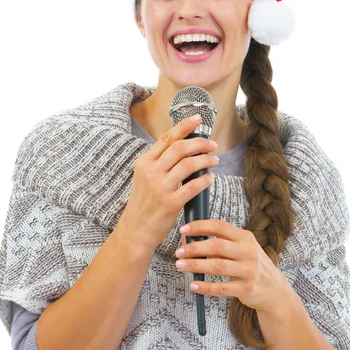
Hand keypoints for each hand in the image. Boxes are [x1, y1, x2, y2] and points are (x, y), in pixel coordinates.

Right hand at [121, 114, 218, 250]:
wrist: (136, 230)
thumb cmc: (144, 204)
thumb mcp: (145, 178)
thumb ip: (160, 163)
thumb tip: (183, 148)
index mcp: (145, 162)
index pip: (167, 138)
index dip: (184, 126)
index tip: (198, 118)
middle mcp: (151, 172)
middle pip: (180, 148)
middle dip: (200, 143)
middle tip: (212, 145)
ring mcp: (160, 187)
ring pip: (189, 164)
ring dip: (206, 160)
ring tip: (214, 160)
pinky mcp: (170, 203)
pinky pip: (193, 186)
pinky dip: (205, 179)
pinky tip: (210, 178)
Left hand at [175, 219, 289, 312]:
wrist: (274, 289)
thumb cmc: (251, 265)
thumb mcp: (242, 248)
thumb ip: (221, 243)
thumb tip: (190, 241)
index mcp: (245, 237)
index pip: (219, 226)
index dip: (199, 226)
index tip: (184, 230)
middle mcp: (248, 252)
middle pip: (216, 246)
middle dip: (194, 248)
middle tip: (178, 251)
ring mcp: (248, 270)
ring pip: (217, 266)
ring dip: (195, 265)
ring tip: (180, 265)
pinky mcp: (246, 289)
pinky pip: (221, 288)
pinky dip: (205, 287)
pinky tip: (193, 285)